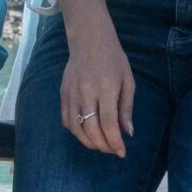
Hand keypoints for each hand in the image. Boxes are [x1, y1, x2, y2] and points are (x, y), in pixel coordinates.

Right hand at [60, 22, 135, 156]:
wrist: (89, 39)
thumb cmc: (113, 59)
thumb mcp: (128, 81)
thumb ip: (126, 108)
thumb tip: (128, 133)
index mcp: (106, 88)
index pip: (108, 123)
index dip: (115, 142)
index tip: (122, 152)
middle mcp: (86, 92)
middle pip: (91, 129)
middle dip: (103, 145)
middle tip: (112, 149)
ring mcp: (72, 93)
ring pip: (76, 128)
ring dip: (89, 142)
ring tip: (100, 144)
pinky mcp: (63, 93)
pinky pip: (66, 120)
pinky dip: (76, 132)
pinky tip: (87, 133)